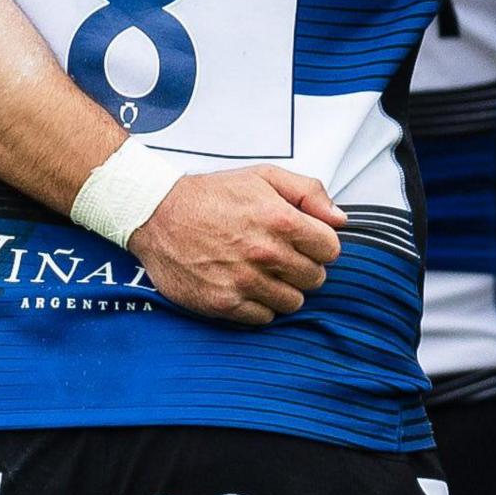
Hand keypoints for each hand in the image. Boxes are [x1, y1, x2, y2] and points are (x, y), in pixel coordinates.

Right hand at [129, 164, 342, 323]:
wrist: (156, 215)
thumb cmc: (210, 195)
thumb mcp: (262, 177)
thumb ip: (307, 192)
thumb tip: (340, 219)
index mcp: (280, 220)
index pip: (331, 250)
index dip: (320, 246)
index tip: (305, 243)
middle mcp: (265, 253)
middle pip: (315, 279)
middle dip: (303, 268)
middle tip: (281, 257)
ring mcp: (244, 281)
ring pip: (293, 302)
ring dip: (283, 289)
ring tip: (262, 273)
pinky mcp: (224, 304)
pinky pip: (264, 317)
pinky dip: (259, 305)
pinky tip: (245, 286)